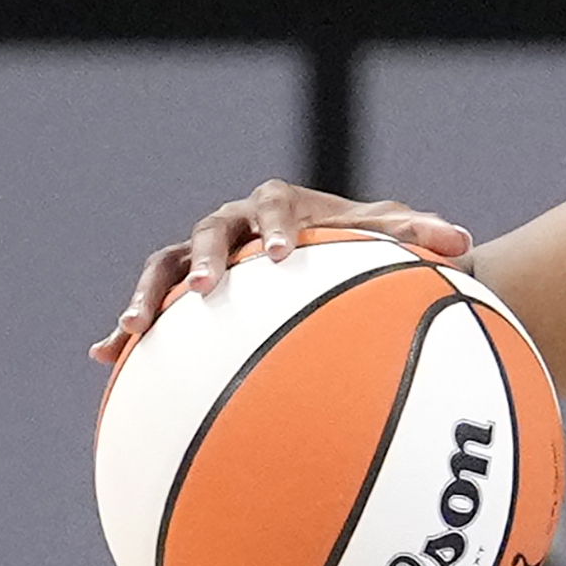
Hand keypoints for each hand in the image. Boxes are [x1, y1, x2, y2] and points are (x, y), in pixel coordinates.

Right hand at [90, 181, 472, 362]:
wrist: (340, 258)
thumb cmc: (370, 245)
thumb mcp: (397, 239)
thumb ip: (422, 235)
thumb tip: (462, 240)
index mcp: (280, 205)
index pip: (273, 208)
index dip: (273, 227)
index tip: (281, 255)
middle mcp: (233, 225)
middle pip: (207, 234)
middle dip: (203, 261)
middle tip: (206, 290)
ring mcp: (204, 257)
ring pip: (163, 269)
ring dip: (145, 298)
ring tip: (132, 335)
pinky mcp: (185, 294)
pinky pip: (152, 310)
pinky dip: (125, 331)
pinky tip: (103, 360)